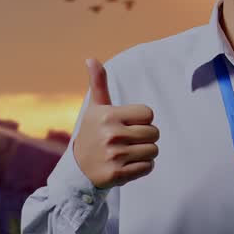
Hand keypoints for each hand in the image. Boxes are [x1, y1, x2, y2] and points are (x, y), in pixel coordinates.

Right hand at [73, 58, 159, 188]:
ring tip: (129, 153)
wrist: (79, 168)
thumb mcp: (95, 108)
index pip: (149, 114)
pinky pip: (148, 167)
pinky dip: (143, 167)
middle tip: (129, 141)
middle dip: (146, 137)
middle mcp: (111, 135)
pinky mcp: (117, 175)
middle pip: (154, 133)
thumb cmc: (92, 133)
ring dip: (146, 153)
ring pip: (153, 151)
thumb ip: (98, 83)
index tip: (128, 125)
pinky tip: (129, 165)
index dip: (142, 120)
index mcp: (108, 115)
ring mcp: (114, 156)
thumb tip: (90, 59)